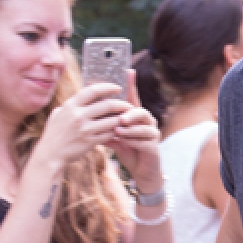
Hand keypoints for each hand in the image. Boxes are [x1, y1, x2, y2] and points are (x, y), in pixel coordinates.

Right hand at [38, 83, 132, 168]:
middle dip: (121, 104)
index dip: (108, 87)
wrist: (50, 154)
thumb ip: (70, 105)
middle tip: (129, 105)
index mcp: (70, 105)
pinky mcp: (90, 142)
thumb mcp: (58, 114)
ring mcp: (85, 129)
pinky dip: (116, 132)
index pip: (93, 90)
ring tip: (129, 118)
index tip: (118, 88)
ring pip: (111, 121)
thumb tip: (83, 96)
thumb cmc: (54, 133)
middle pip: (107, 105)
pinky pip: (109, 135)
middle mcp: (78, 115)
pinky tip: (121, 131)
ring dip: (122, 119)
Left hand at [110, 70, 162, 191]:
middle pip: (141, 111)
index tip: (128, 70)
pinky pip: (145, 141)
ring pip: (144, 127)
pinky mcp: (154, 147)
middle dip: (130, 113)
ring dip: (130, 128)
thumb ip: (106, 125)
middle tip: (120, 117)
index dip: (131, 85)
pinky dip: (133, 141)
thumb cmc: (128, 151)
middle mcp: (147, 122)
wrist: (141, 171)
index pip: (133, 98)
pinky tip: (124, 141)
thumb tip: (89, 114)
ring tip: (118, 130)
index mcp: (136, 117)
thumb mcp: (115, 136)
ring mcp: (153, 134)